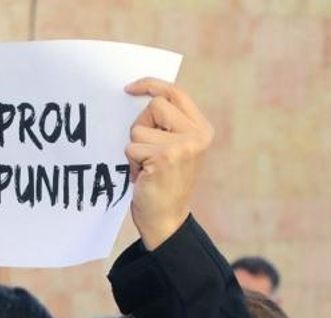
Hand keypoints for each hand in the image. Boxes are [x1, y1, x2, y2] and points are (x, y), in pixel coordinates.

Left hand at [124, 78, 212, 249]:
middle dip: (140, 127)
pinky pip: (131, 148)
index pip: (175, 93)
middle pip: (153, 107)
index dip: (150, 85)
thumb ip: (165, 125)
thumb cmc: (162, 183)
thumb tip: (136, 97)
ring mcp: (183, 145)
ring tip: (146, 167)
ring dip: (134, 150)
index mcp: (201, 128)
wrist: (166, 219)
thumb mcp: (172, 148)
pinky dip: (131, 163)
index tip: (129, 88)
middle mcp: (197, 134)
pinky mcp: (165, 157)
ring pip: (138, 130)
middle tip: (146, 152)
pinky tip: (143, 176)